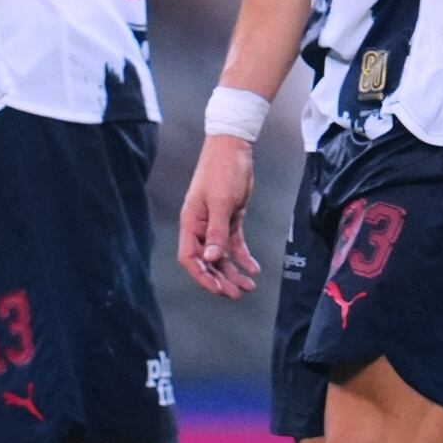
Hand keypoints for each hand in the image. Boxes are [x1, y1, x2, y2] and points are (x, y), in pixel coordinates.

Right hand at [176, 134, 258, 297]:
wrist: (234, 149)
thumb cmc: (222, 171)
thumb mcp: (221, 202)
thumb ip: (217, 232)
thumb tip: (212, 258)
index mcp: (191, 223)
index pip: (190, 258)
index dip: (201, 276)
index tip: (218, 288)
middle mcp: (200, 227)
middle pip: (207, 261)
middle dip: (220, 279)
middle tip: (236, 293)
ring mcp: (215, 225)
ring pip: (222, 256)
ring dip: (233, 272)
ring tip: (248, 286)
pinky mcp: (230, 220)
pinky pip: (234, 244)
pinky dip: (243, 257)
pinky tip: (253, 268)